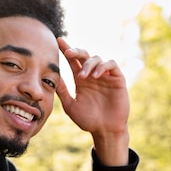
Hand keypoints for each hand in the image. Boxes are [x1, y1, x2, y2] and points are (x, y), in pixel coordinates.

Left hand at [56, 38, 129, 165]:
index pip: (73, 61)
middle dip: (77, 51)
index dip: (66, 50)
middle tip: (69, 53)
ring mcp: (105, 76)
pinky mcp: (117, 79)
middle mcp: (92, 75)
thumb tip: (52, 77)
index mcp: (81, 80)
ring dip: (89, 64)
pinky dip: (103, 66)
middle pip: (85, 55)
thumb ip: (63, 91)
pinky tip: (96, 76)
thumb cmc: (88, 120)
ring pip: (97, 58)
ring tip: (83, 76)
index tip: (58, 40)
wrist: (105, 130)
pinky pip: (111, 65)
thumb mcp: (71, 106)